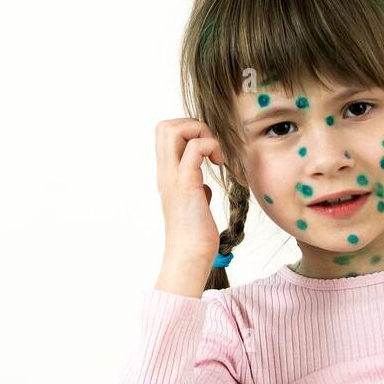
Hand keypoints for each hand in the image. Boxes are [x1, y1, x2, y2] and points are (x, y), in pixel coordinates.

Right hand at [155, 117, 228, 263]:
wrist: (189, 257)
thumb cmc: (195, 237)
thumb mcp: (195, 207)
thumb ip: (196, 192)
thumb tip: (205, 188)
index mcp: (167, 175)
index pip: (165, 134)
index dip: (188, 132)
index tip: (209, 152)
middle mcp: (165, 172)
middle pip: (164, 126)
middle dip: (192, 126)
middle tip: (212, 149)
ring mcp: (173, 177)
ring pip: (173, 130)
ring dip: (200, 133)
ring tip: (216, 156)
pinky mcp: (186, 184)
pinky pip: (194, 149)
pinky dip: (210, 146)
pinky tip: (220, 164)